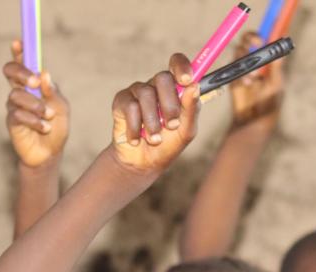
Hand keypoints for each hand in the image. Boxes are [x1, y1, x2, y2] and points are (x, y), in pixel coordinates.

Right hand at [4, 40, 68, 168]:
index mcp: (34, 84)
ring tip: (48, 117)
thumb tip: (44, 74)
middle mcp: (22, 91)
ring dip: (35, 105)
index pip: (23, 63)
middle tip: (33, 81)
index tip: (19, 43)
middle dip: (20, 72)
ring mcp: (14, 105)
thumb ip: (53, 92)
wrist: (50, 154)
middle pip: (10, 71)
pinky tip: (44, 128)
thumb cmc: (57, 129)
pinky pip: (17, 114)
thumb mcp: (61, 109)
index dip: (19, 51)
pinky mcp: (11, 121)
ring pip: (16, 94)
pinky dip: (33, 120)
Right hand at [110, 53, 199, 176]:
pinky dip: (136, 127)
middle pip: (162, 77)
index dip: (182, 66)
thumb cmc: (168, 144)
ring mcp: (138, 92)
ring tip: (155, 140)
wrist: (144, 163)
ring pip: (146, 94)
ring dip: (152, 121)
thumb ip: (191, 109)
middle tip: (172, 125)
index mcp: (175, 88)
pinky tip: (137, 139)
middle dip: (169, 104)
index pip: (177, 63)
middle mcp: (156, 86)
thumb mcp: (186, 130)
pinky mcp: (121, 101)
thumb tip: (194, 86)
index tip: (187, 80)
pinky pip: (130, 107)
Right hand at [228, 33, 283, 128]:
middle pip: (247, 40)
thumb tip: (280, 50)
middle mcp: (253, 62)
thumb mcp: (276, 84)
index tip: (264, 36)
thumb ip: (276, 67)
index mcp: (266, 61)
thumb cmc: (269, 104)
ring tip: (254, 78)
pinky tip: (247, 84)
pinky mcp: (232, 78)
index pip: (263, 40)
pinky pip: (232, 67)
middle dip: (250, 38)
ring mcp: (241, 69)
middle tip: (257, 42)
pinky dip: (240, 73)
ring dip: (247, 61)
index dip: (262, 34)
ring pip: (239, 52)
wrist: (255, 121)